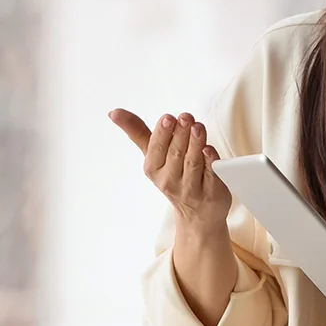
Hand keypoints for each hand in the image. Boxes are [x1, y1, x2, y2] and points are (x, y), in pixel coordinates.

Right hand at [110, 109, 231, 232]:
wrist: (196, 213)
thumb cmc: (173, 176)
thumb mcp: (153, 156)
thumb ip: (138, 132)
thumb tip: (114, 112)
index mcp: (153, 169)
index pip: (157, 148)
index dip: (163, 133)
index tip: (168, 117)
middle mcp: (170, 181)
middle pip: (176, 153)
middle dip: (181, 134)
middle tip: (186, 117)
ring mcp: (191, 189)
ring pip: (193, 163)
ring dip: (196, 143)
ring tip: (198, 127)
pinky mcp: (212, 194)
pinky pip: (211, 176)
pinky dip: (211, 163)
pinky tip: (210, 150)